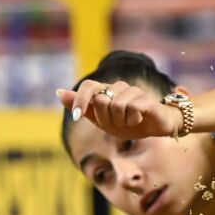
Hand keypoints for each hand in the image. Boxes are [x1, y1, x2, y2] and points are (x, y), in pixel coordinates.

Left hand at [56, 80, 182, 139]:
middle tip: (116, 123)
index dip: (80, 100)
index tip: (77, 117)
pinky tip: (139, 120)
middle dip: (105, 118)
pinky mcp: (146, 99)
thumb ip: (82, 107)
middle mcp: (119, 87)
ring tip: (129, 122)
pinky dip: (133, 120)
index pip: (88, 86)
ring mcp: (134, 91)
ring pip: (116, 106)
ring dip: (121, 121)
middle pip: (101, 100)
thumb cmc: (128, 123)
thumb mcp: (101, 120)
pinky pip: (132, 109)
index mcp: (106, 91)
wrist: (156, 128)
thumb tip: (59, 93)